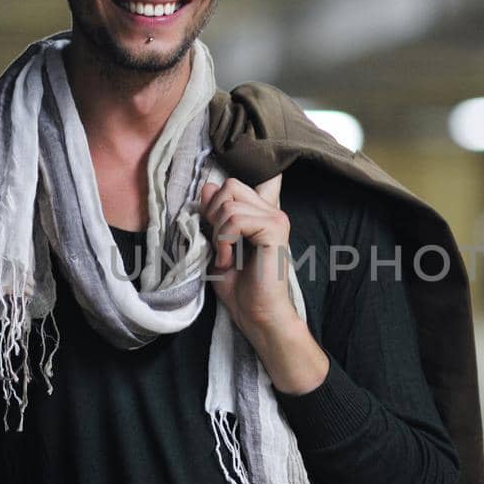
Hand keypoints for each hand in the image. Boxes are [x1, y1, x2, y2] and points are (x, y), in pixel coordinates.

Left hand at [198, 172, 329, 393]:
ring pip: (228, 203)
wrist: (256, 315)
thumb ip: (213, 216)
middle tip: (218, 244)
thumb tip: (207, 186)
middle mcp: (272, 211)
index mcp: (261, 213)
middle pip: (229, 186)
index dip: (251, 168)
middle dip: (212, 214)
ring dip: (217, 233)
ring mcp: (276, 218)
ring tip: (224, 257)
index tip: (233, 174)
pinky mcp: (274, 229)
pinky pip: (235, 220)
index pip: (263, 175)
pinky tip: (228, 261)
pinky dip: (223, 241)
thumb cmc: (238, 286)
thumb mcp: (216, 244)